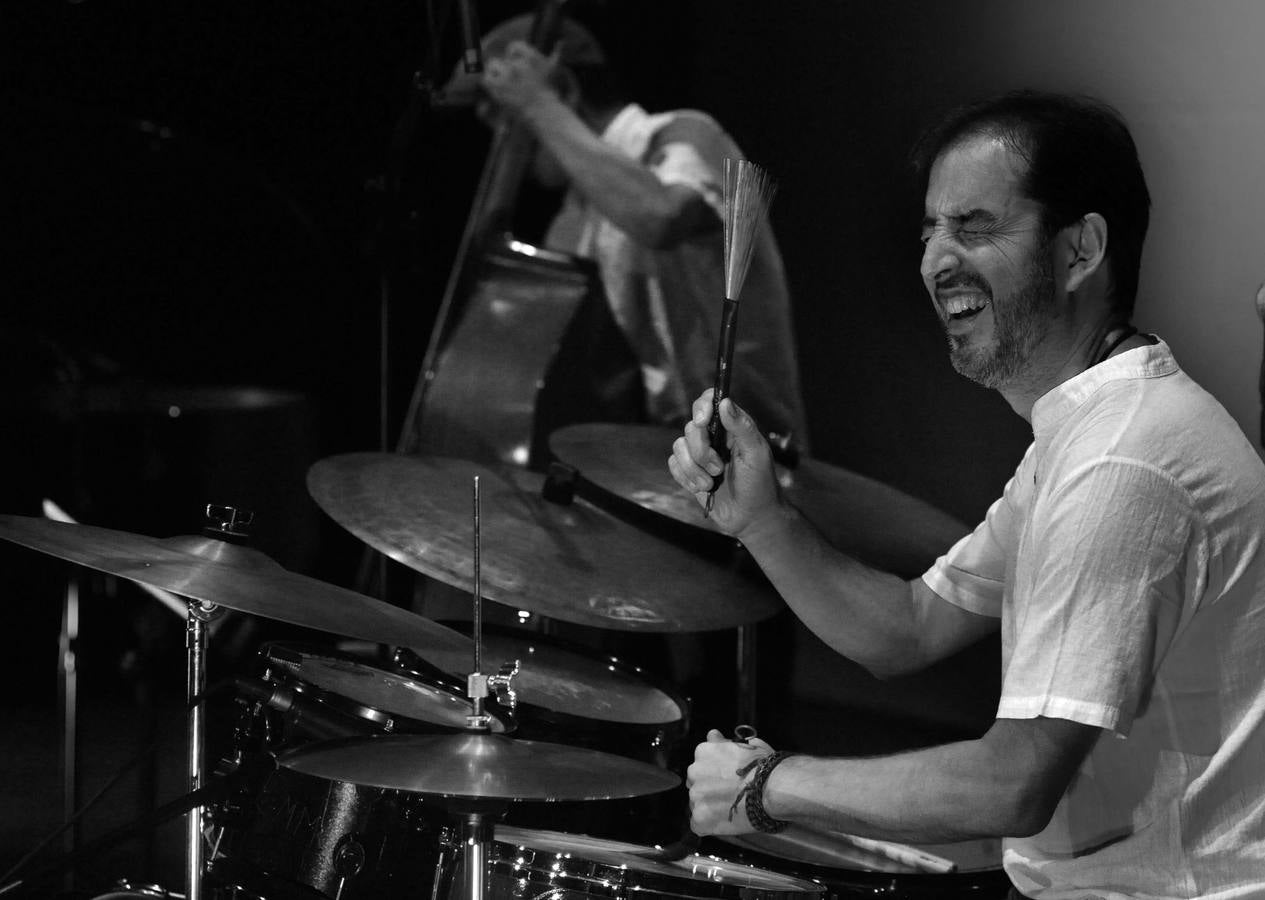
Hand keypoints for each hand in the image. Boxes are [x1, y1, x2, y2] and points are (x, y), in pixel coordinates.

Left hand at [481, 41, 557, 115]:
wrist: (544, 114)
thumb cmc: (550, 95)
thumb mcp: (555, 71)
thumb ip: (557, 54)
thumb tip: (561, 41)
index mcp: (532, 57)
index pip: (514, 47)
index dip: (512, 55)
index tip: (515, 63)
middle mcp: (518, 64)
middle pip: (504, 59)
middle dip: (505, 69)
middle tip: (510, 81)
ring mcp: (507, 75)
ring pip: (493, 65)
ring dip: (495, 74)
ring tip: (502, 86)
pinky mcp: (499, 87)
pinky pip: (486, 78)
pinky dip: (488, 83)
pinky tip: (495, 90)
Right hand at [668, 391, 779, 537]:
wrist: (751, 518)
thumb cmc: (760, 484)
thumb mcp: (756, 454)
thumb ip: (742, 426)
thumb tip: (724, 402)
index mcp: (731, 427)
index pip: (709, 402)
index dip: (702, 407)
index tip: (703, 421)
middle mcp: (713, 437)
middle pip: (691, 428)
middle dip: (701, 451)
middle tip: (719, 468)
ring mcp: (699, 455)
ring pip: (678, 446)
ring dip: (694, 469)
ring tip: (711, 483)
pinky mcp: (688, 472)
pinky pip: (673, 464)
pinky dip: (685, 478)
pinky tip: (702, 489)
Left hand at [686, 729, 777, 835]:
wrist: (771, 788)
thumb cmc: (763, 766)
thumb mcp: (745, 744)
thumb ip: (723, 742)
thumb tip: (712, 735)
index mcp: (703, 752)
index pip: (701, 764)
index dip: (714, 773)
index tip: (726, 779)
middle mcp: (694, 772)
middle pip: (696, 783)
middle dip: (708, 789)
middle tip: (728, 794)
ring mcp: (696, 796)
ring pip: (697, 803)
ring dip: (709, 807)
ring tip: (730, 809)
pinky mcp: (700, 818)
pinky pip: (698, 825)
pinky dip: (708, 825)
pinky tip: (724, 822)